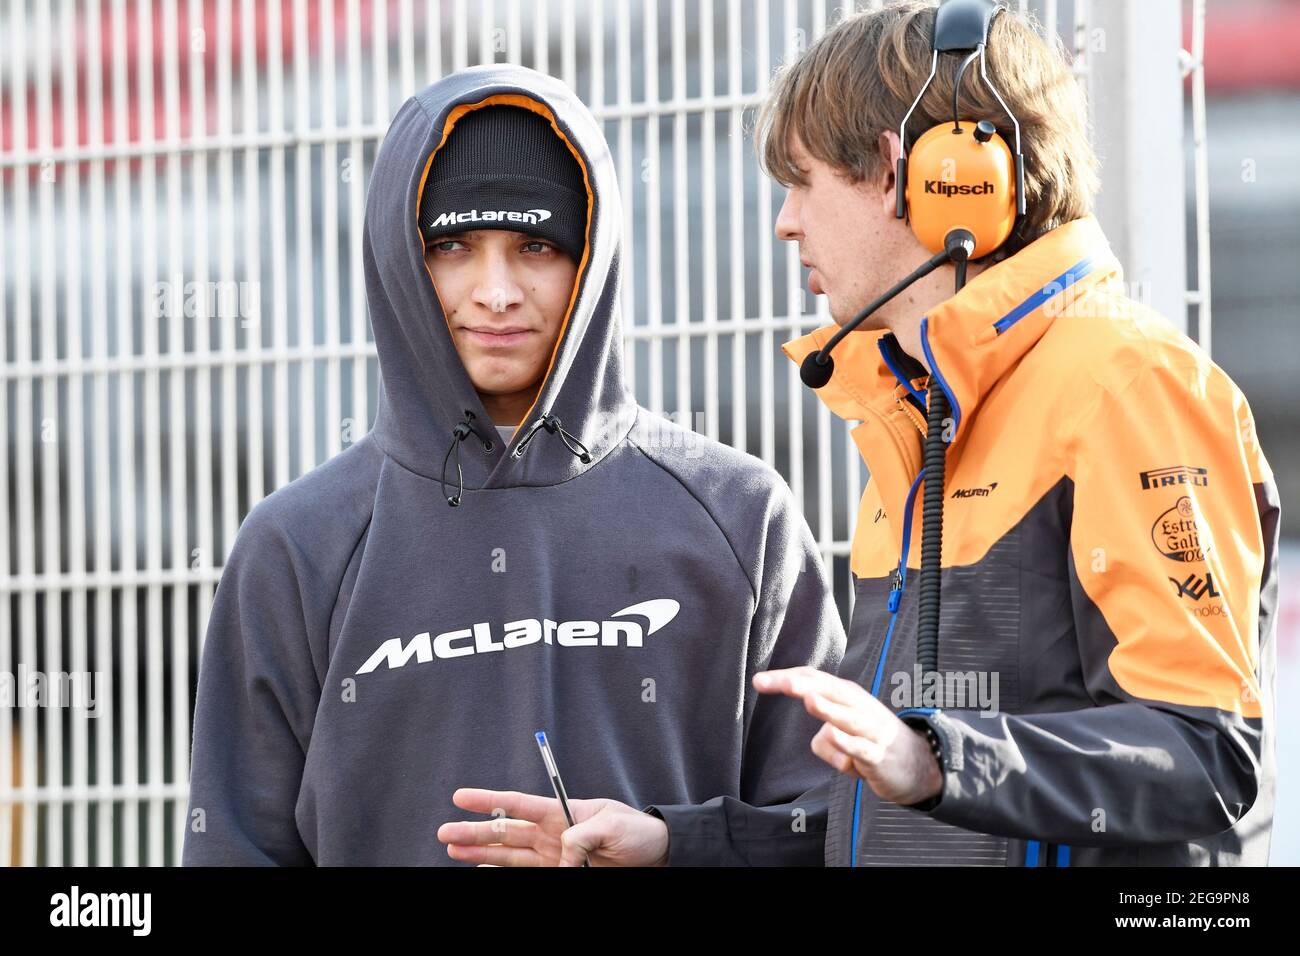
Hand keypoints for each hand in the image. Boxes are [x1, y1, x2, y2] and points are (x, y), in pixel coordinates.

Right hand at [437, 788, 670, 866]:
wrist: (656, 854)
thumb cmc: (637, 831)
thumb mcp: (612, 824)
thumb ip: (581, 835)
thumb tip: (561, 855)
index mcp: (562, 811)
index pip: (518, 803)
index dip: (488, 799)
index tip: (460, 796)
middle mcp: (552, 833)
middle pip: (505, 831)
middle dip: (474, 831)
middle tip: (445, 832)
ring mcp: (553, 855)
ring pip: (508, 854)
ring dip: (480, 853)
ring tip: (453, 852)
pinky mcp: (560, 872)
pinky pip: (525, 873)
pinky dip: (502, 872)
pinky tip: (483, 869)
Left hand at [753, 666, 942, 806]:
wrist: (919, 764)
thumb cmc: (875, 743)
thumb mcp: (845, 734)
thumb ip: (825, 732)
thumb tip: (819, 738)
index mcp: (847, 697)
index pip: (814, 680)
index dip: (787, 678)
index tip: (759, 681)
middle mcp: (859, 707)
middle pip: (829, 691)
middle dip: (803, 686)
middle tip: (779, 683)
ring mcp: (870, 731)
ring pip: (846, 717)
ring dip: (828, 708)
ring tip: (808, 700)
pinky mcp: (878, 756)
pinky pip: (860, 748)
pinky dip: (847, 743)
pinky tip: (834, 736)